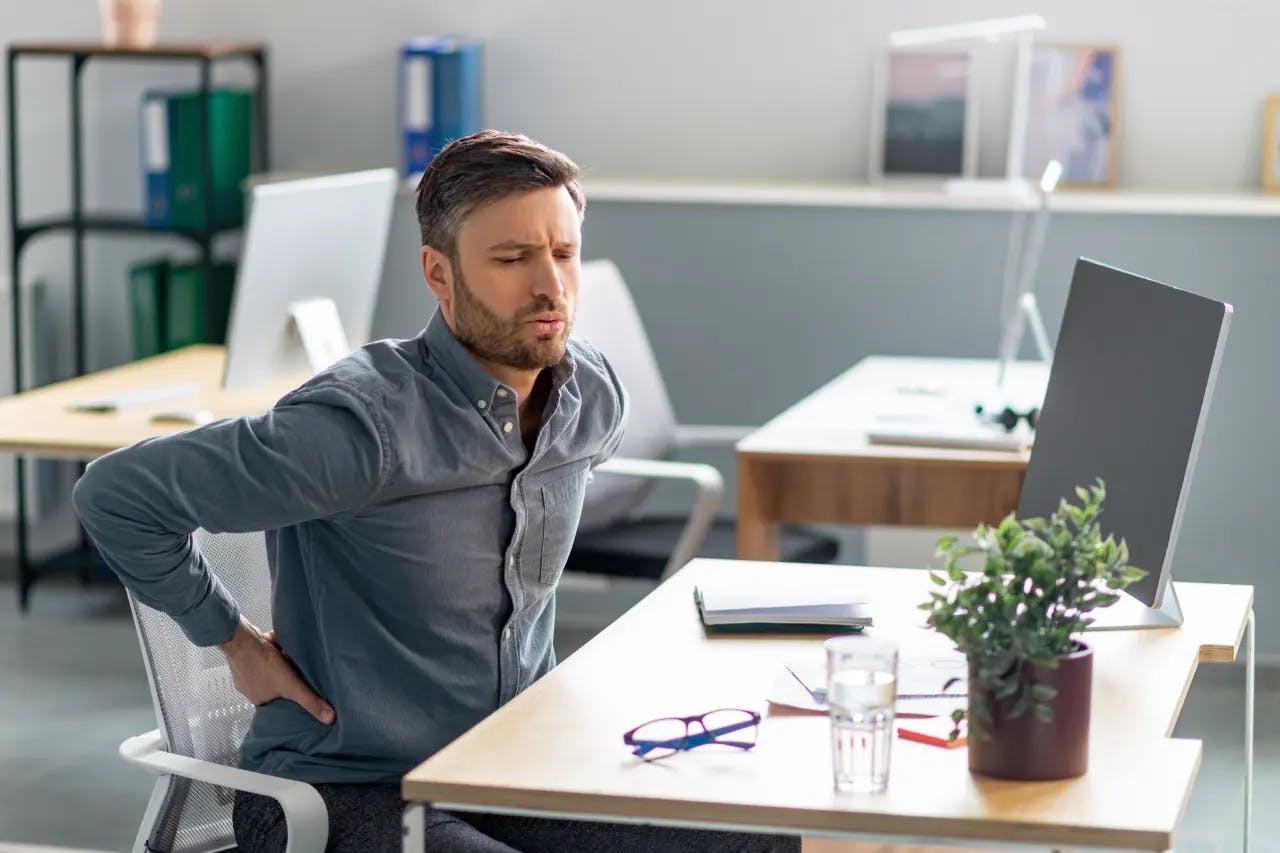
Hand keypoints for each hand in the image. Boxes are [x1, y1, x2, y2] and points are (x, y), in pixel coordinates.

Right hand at [219, 617, 335, 724]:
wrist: (240, 639)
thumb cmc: (262, 664)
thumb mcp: (291, 686)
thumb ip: (309, 701)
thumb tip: (329, 718)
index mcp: (258, 699)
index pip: (280, 700)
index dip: (292, 692)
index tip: (301, 685)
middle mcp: (249, 687)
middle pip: (277, 680)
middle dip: (287, 671)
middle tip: (296, 664)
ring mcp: (245, 670)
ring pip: (271, 665)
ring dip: (281, 656)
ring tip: (286, 651)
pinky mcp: (246, 653)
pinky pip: (265, 651)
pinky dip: (273, 646)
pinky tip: (277, 641)